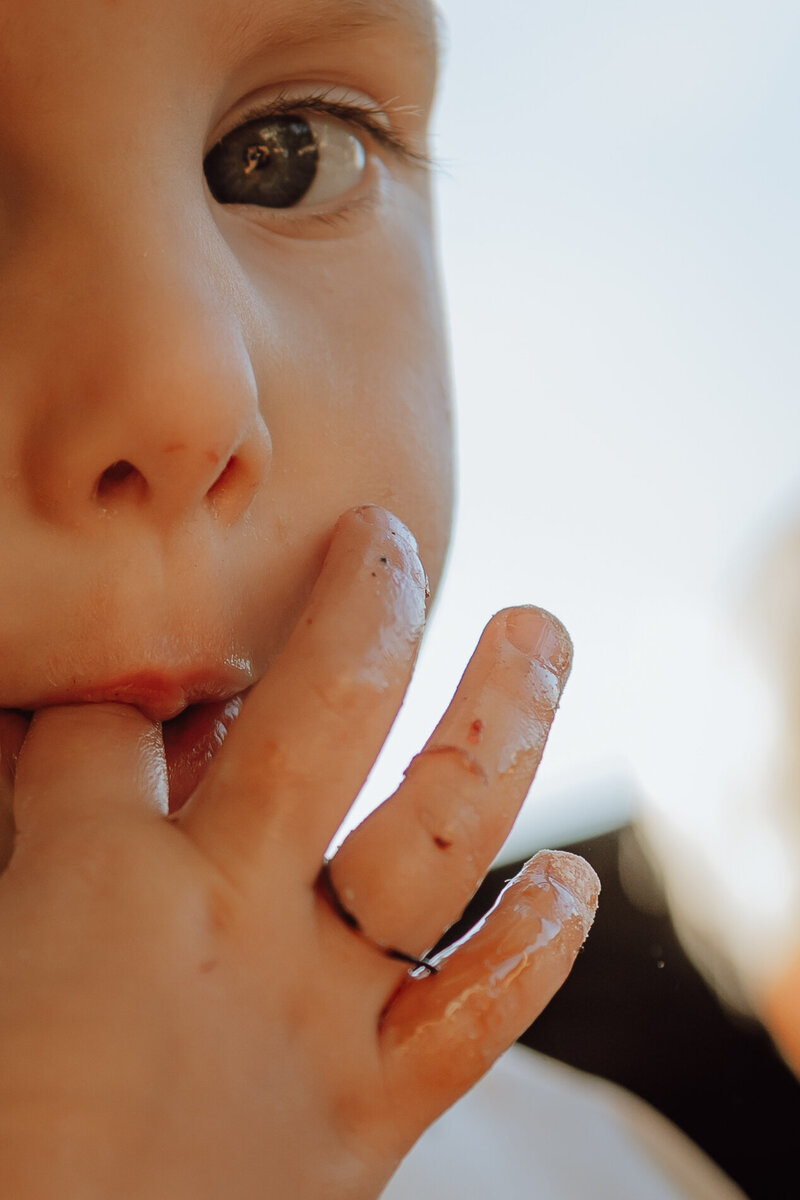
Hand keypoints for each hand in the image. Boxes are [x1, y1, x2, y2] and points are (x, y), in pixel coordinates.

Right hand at [0, 506, 597, 1198]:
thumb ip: (20, 841)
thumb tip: (47, 753)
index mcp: (90, 879)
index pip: (112, 726)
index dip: (117, 696)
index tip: (135, 703)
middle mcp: (226, 916)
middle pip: (318, 714)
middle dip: (358, 610)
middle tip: (388, 541)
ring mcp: (312, 1007)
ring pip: (436, 830)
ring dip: (500, 719)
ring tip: (540, 627)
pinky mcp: (368, 1108)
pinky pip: (479, 1014)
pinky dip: (535, 948)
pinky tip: (571, 885)